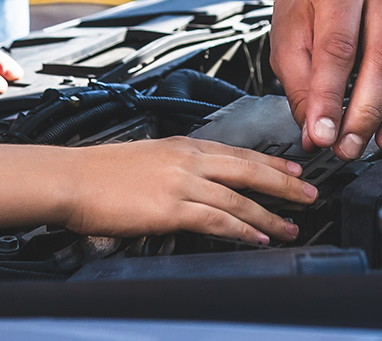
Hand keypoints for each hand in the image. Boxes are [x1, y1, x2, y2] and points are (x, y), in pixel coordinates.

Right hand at [0, 138, 314, 245]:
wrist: (70, 178)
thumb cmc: (99, 173)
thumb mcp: (146, 157)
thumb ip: (175, 166)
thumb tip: (195, 183)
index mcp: (182, 144)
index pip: (237, 152)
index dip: (270, 162)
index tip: (294, 170)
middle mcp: (188, 158)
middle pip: (249, 170)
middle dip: (284, 184)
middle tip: (311, 194)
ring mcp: (182, 182)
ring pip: (239, 199)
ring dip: (269, 215)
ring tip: (291, 226)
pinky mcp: (172, 207)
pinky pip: (218, 220)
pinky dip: (242, 229)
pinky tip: (258, 237)